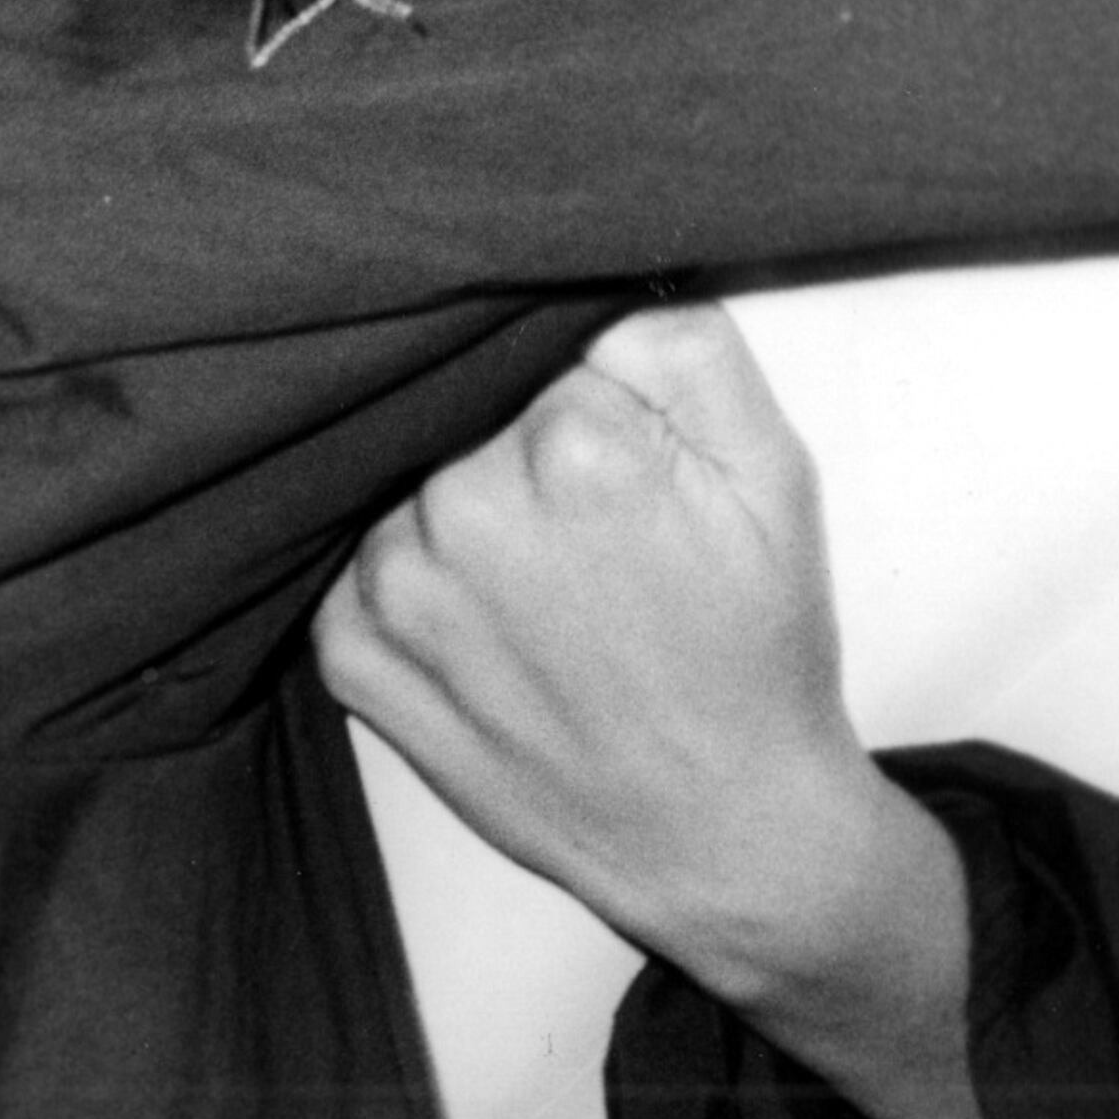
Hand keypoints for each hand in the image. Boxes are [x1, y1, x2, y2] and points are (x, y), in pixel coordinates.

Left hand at [316, 305, 922, 1010]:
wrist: (733, 838)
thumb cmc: (755, 654)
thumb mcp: (773, 476)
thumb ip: (689, 349)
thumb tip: (602, 280)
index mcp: (574, 448)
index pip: (537, 354)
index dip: (582, 399)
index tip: (617, 453)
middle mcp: (466, 512)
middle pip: (461, 414)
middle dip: (509, 449)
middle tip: (580, 528)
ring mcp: (402, 596)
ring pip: (401, 486)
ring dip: (450, 516)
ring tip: (534, 585)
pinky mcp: (360, 667)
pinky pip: (344, 574)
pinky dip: (395, 585)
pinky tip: (471, 622)